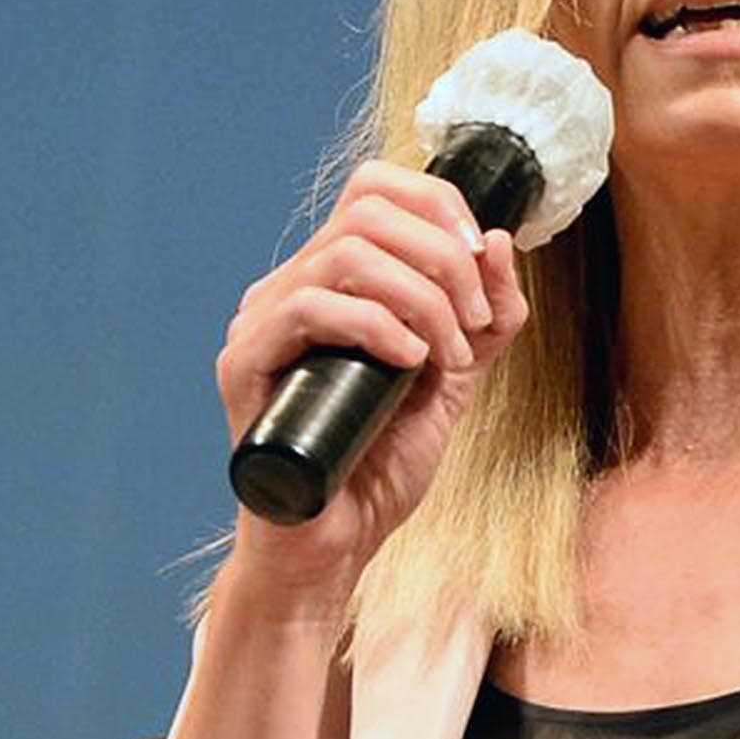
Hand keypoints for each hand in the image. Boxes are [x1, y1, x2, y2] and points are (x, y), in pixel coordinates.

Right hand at [214, 156, 526, 593]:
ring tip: (447, 358)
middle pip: (367, 210)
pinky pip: (310, 307)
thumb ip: (484, 321)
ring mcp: (261, 323)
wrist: (334, 548)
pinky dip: (376, 326)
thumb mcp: (453, 382)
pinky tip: (409, 363)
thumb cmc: (379, 469)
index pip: (374, 189)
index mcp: (331, 281)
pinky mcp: (244, 365)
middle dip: (443, 259)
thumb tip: (495, 240)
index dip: (438, 205)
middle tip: (473, 325)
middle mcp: (290, 289)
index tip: (480, 261)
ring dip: (422, 299)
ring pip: (347, 253)